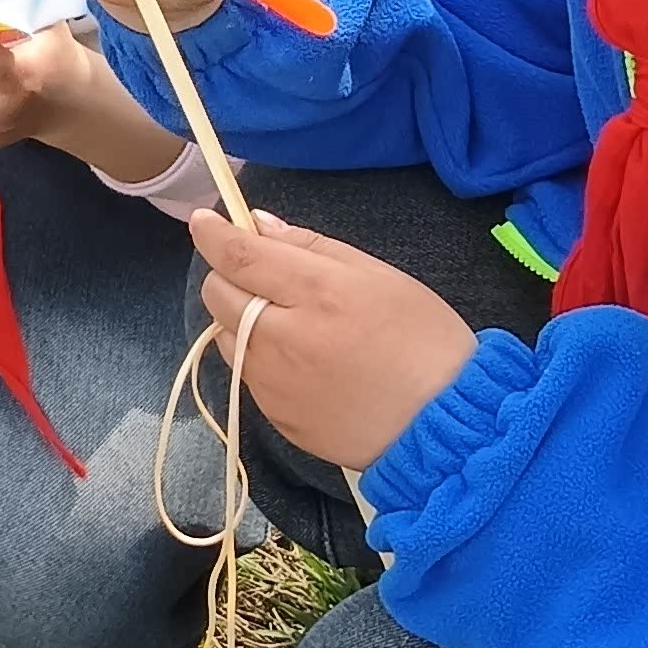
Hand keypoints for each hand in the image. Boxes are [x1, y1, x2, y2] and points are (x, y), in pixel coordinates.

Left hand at [190, 209, 476, 469]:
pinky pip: (249, 375)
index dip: (213, 234)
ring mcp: (276, 385)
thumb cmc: (424, 341)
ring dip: (240, 321)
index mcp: (318, 294)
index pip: (240, 256)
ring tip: (289, 324)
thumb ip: (313, 247)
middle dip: (228, 277)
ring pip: (226, 337)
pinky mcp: (277, 418)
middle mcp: (285, 340)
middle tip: (261, 275)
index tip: (204, 221)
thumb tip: (259, 226)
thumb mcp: (381, 276)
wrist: (444, 426)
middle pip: (218, 296)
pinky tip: (304, 363)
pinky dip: (261, 359)